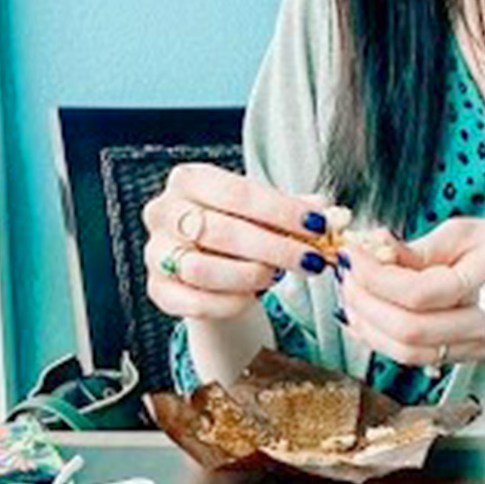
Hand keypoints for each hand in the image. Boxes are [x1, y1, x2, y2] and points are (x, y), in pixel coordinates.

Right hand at [141, 164, 344, 323]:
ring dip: (250, 276)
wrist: (207, 262)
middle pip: (221, 231)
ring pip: (204, 269)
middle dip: (275, 248)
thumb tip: (329, 213)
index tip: (316, 226)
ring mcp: (155, 252)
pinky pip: (195, 302)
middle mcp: (163, 211)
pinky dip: (230, 303)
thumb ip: (293, 210)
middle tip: (311, 260)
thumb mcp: (263, 210)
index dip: (280, 211)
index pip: (237, 192)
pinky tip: (252, 298)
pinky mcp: (157, 289)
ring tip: (276, 277)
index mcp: (189, 180)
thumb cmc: (235, 227)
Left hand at [336, 216, 484, 368]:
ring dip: (367, 327)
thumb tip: (377, 247)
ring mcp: (475, 346)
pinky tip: (363, 318)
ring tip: (350, 296)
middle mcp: (484, 324)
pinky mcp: (463, 355)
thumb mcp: (470, 231)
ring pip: (408, 354)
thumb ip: (422, 246)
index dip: (376, 276)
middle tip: (346, 275)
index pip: (421, 294)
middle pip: (409, 331)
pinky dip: (380, 340)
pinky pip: (414, 358)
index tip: (354, 254)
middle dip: (365, 302)